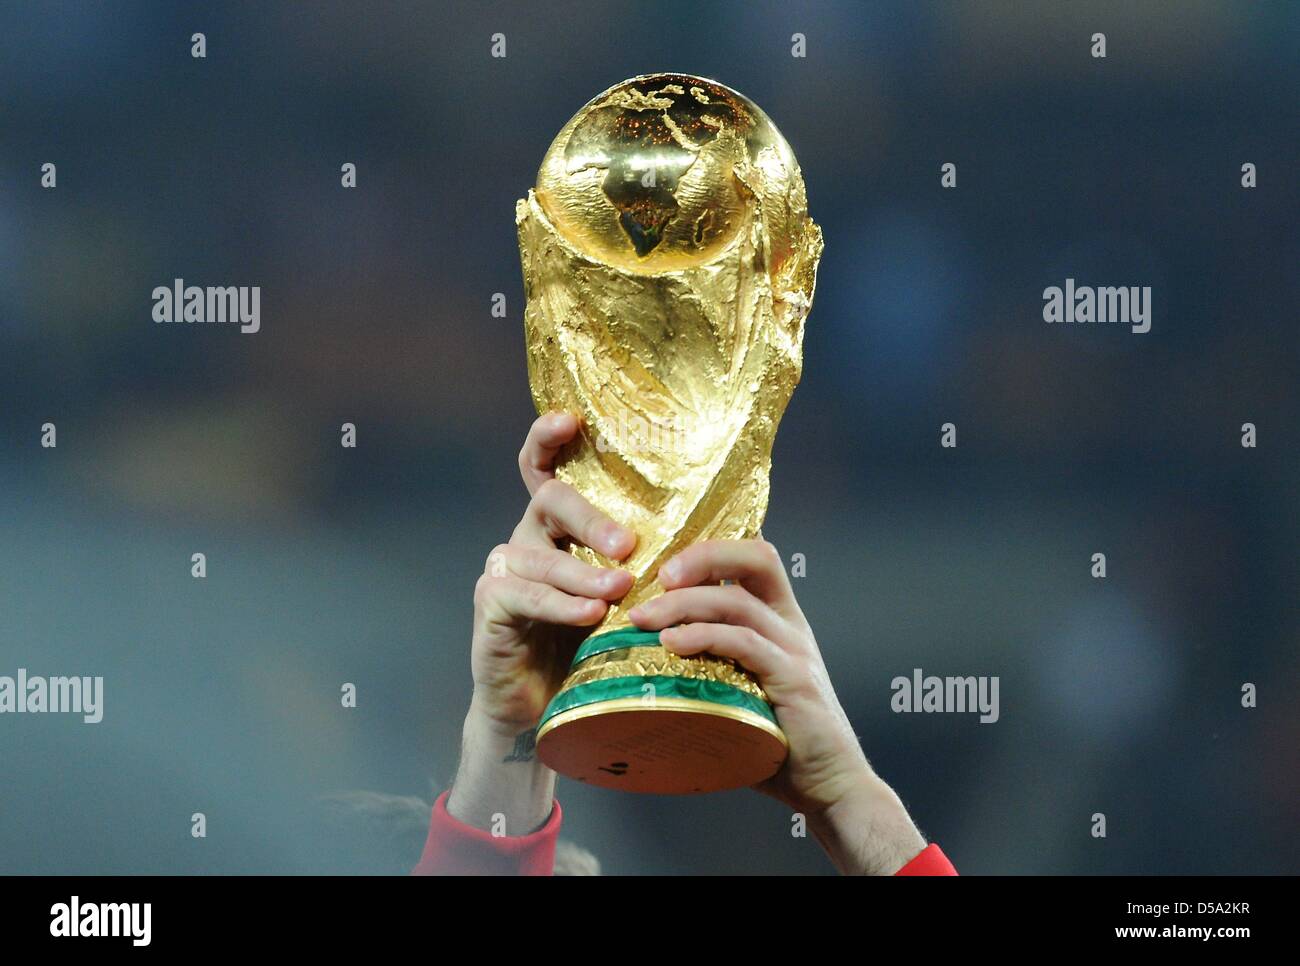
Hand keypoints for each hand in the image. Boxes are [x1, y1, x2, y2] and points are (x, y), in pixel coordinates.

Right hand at [470, 412, 635, 734]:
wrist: (548, 707)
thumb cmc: (596, 645)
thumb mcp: (630, 597)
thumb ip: (655, 562)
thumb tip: (726, 532)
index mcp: (561, 526)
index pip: (547, 468)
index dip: (548, 438)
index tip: (570, 420)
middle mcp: (529, 537)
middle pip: (551, 501)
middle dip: (591, 518)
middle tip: (628, 545)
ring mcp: (504, 568)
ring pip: (540, 554)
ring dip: (584, 572)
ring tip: (619, 590)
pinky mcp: (491, 603)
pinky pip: (523, 594)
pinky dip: (560, 604)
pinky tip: (590, 614)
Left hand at [627, 539, 926, 874]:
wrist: (830, 784)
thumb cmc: (777, 741)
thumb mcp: (740, 688)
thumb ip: (707, 665)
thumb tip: (640, 660)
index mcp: (780, 619)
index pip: (753, 557)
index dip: (712, 545)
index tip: (664, 558)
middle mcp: (790, 625)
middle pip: (755, 558)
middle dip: (702, 555)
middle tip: (655, 576)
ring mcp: (794, 650)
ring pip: (738, 602)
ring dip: (684, 603)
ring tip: (643, 617)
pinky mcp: (792, 680)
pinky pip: (745, 643)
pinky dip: (704, 636)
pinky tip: (672, 643)